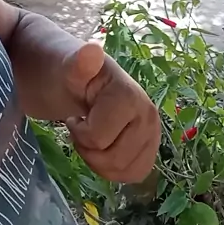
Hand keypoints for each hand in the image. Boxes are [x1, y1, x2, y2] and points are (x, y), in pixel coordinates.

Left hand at [63, 42, 160, 182]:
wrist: (80, 80)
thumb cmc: (71, 75)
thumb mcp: (69, 69)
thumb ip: (79, 63)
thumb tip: (91, 50)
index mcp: (130, 96)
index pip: (97, 139)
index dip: (78, 133)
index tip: (75, 116)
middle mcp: (149, 115)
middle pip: (113, 159)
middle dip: (89, 150)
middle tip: (82, 128)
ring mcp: (154, 134)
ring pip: (124, 171)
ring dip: (99, 161)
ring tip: (92, 136)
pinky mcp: (152, 149)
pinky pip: (134, 174)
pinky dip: (114, 170)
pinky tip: (104, 148)